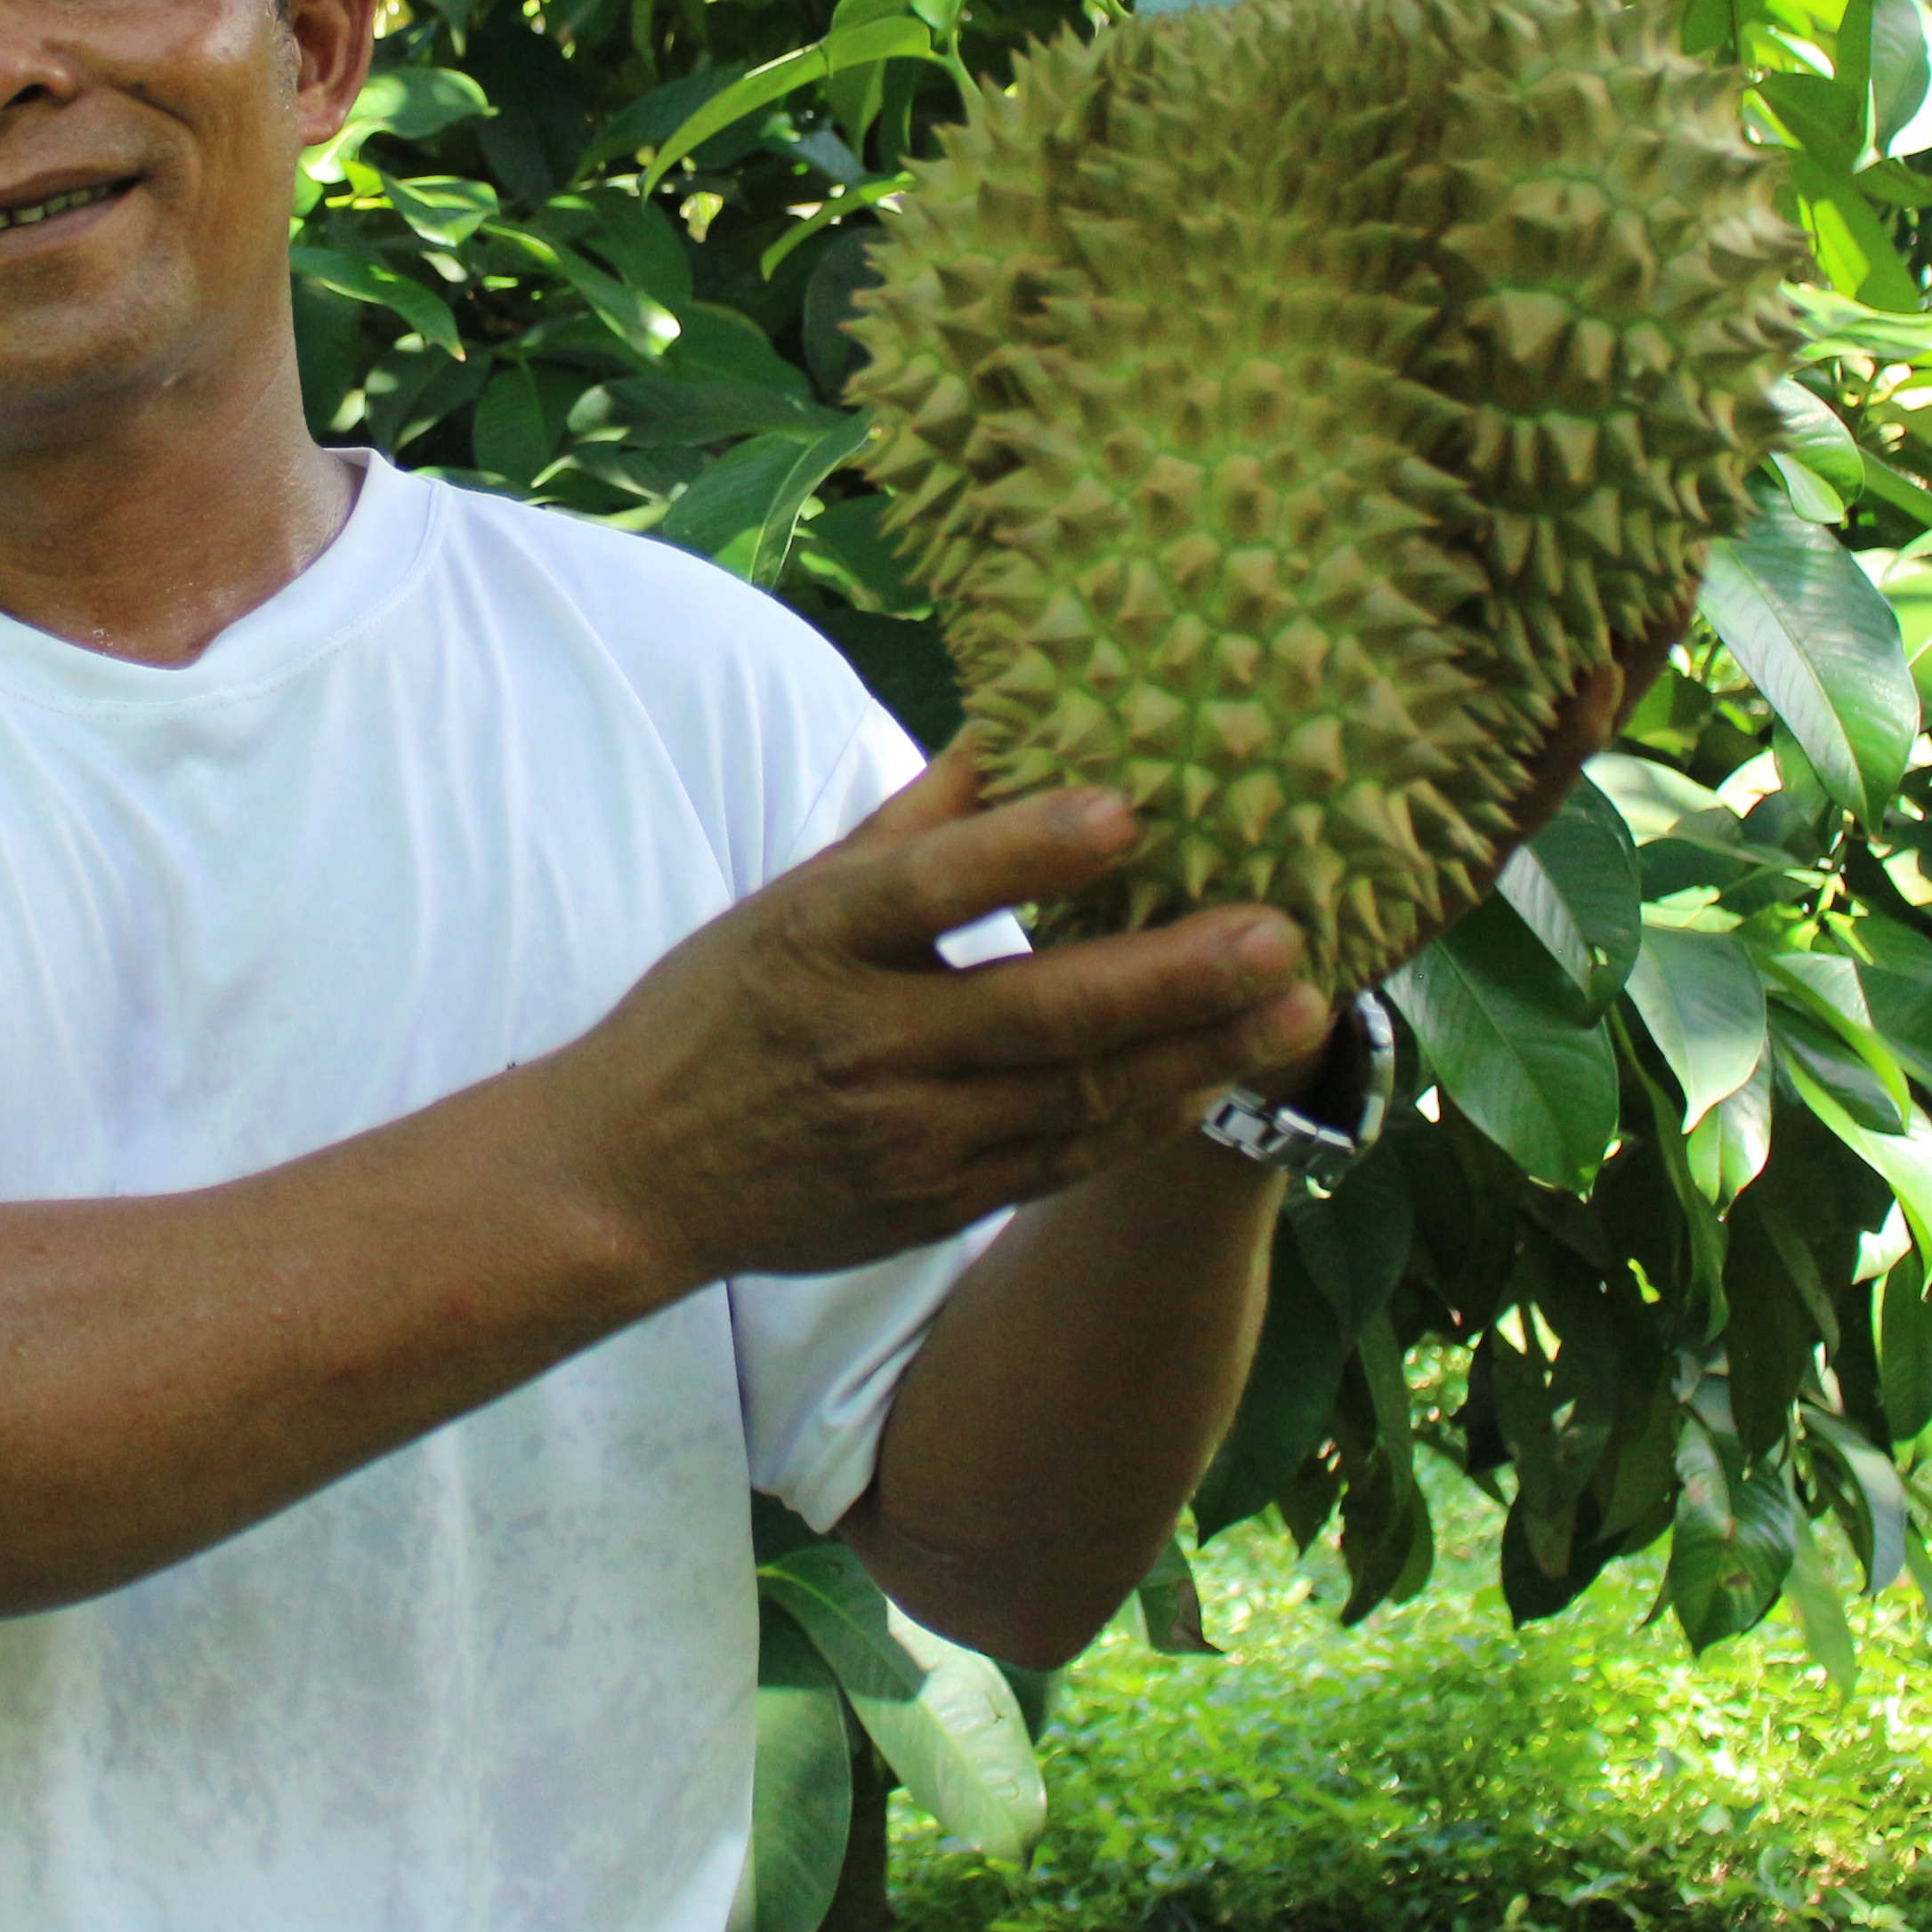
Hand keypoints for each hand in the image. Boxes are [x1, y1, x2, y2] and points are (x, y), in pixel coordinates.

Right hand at [541, 750, 1323, 1289]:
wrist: (634, 1176)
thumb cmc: (717, 1011)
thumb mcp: (785, 902)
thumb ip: (907, 828)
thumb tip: (1011, 727)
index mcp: (813, 943)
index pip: (928, 891)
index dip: (1027, 852)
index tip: (1127, 810)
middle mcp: (862, 1044)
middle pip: (1037, 1012)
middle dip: (1171, 976)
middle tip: (1282, 934)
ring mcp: (905, 1137)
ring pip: (1076, 1098)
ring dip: (1197, 1053)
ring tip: (1297, 1008)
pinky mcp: (937, 1203)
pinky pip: (1065, 1161)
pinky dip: (1150, 1120)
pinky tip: (1223, 1077)